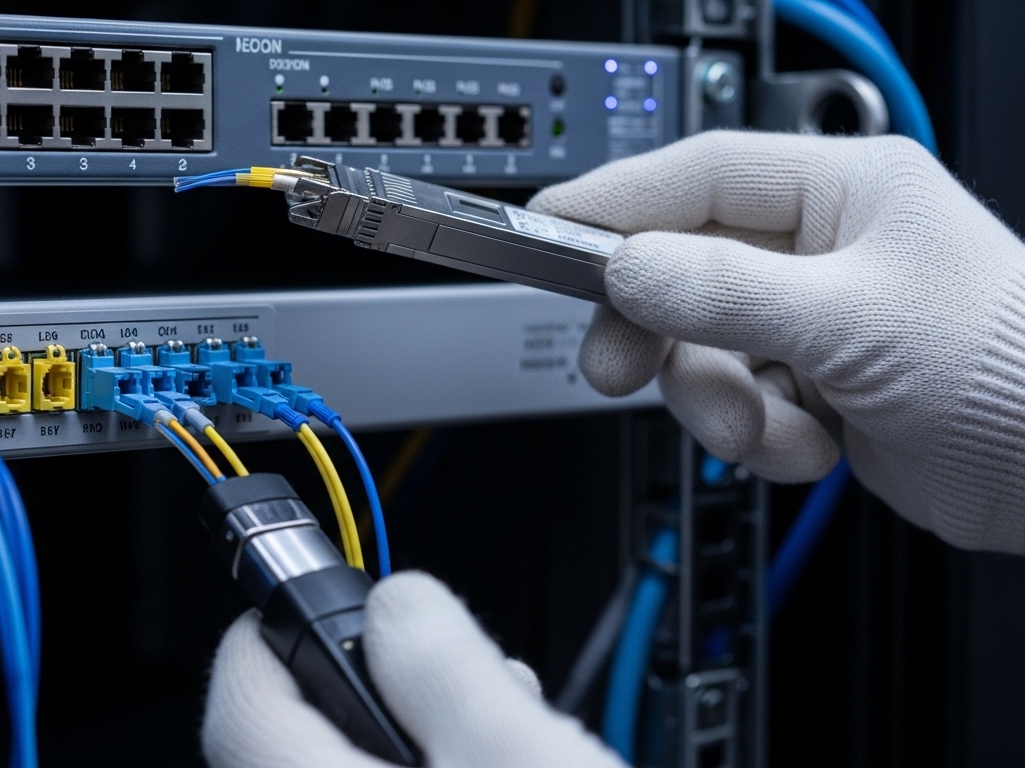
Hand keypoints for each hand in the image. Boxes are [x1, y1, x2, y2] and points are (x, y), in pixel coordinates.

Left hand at [202, 572, 624, 767]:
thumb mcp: (520, 750)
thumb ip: (447, 662)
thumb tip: (400, 601)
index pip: (240, 694)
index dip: (268, 619)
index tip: (299, 584)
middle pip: (292, 735)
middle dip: (365, 678)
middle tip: (435, 657)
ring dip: (406, 731)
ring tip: (498, 722)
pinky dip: (421, 767)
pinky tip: (496, 763)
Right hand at [529, 130, 1024, 552]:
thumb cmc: (1012, 370)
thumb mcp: (851, 319)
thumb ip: (725, 290)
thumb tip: (629, 268)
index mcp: (843, 191)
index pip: (700, 175)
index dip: (617, 201)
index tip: (549, 229)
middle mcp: (822, 249)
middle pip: (681, 270)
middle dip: (658, 330)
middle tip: (619, 366)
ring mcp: (814, 320)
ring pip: (702, 349)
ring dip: (723, 402)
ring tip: (771, 425)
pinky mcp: (815, 384)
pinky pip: (737, 402)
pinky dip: (762, 436)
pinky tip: (813, 445)